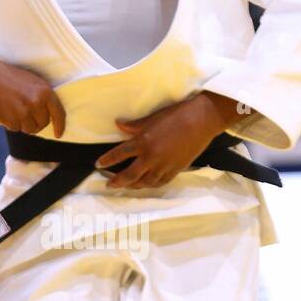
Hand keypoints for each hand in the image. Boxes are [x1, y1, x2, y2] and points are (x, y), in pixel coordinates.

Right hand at [0, 54, 65, 135]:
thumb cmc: (10, 78)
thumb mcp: (33, 82)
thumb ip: (43, 98)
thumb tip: (49, 117)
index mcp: (45, 92)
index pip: (59, 114)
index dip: (59, 126)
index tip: (58, 134)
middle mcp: (37, 103)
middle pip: (43, 124)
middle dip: (36, 122)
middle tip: (27, 114)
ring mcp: (24, 113)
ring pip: (30, 129)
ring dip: (24, 124)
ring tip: (15, 110)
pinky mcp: (11, 121)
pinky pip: (16, 129)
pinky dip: (12, 123)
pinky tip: (6, 110)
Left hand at [94, 93, 230, 189]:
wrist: (202, 120)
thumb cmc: (177, 114)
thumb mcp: (152, 117)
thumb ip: (134, 125)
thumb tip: (118, 125)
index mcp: (143, 141)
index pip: (119, 154)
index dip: (107, 160)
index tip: (98, 165)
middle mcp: (151, 157)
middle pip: (129, 175)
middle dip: (117, 181)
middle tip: (109, 184)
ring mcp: (164, 165)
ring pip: (145, 182)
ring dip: (133, 185)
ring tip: (126, 186)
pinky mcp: (176, 170)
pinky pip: (160, 182)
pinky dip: (150, 185)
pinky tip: (146, 185)